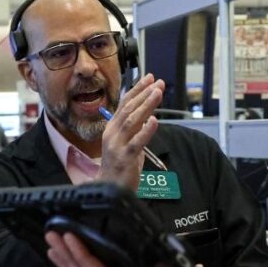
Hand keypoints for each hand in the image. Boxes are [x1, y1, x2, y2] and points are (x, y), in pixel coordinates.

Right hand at [97, 73, 163, 189]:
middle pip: (128, 109)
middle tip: (158, 83)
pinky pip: (136, 142)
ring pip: (132, 121)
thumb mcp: (126, 141)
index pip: (124, 103)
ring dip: (146, 106)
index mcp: (112, 127)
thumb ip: (135, 128)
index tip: (149, 78)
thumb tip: (149, 114)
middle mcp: (112, 133)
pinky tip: (155, 121)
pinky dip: (146, 130)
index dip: (137, 89)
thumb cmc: (119, 165)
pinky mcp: (124, 158)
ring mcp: (117, 145)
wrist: (110, 188)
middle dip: (144, 94)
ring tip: (157, 94)